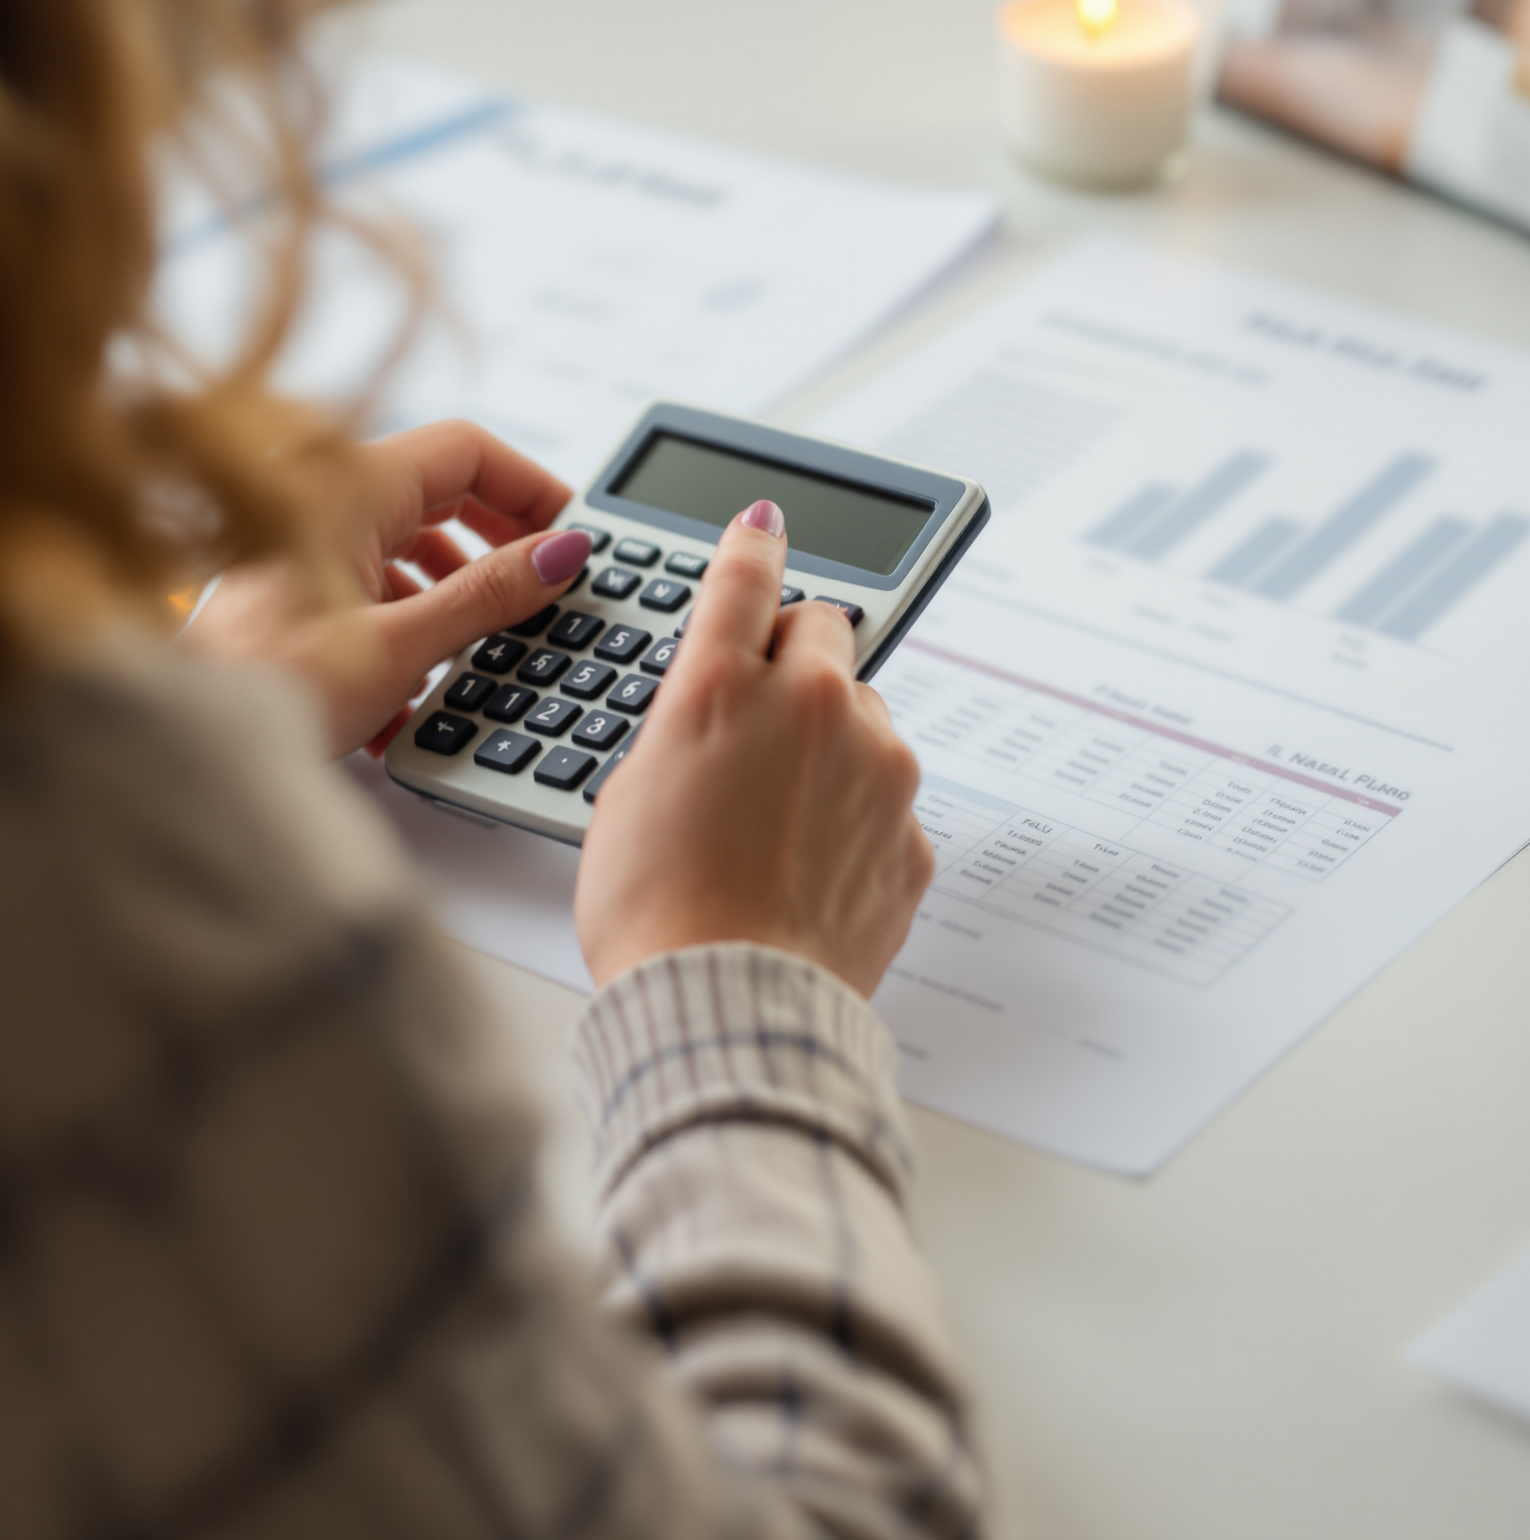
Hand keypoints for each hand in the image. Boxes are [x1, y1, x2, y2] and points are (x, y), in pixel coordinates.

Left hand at [187, 420, 585, 757]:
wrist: (185, 736)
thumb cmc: (266, 683)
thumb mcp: (402, 641)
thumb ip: (489, 593)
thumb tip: (560, 552)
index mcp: (351, 483)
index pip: (468, 449)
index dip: (529, 486)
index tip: (568, 534)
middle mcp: (326, 498)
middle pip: (443, 495)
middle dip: (497, 549)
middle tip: (541, 590)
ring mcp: (309, 542)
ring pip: (411, 547)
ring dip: (453, 597)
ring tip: (479, 651)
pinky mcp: (298, 588)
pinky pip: (376, 586)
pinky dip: (409, 626)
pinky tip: (418, 691)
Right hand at [574, 501, 931, 997]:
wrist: (727, 1012)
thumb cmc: (656, 912)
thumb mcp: (627, 789)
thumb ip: (682, 724)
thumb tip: (713, 712)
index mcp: (726, 686)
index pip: (748, 574)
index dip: (754, 543)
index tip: (765, 526)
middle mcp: (817, 708)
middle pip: (825, 634)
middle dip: (796, 656)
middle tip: (755, 715)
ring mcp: (880, 770)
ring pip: (865, 717)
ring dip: (830, 743)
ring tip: (771, 821)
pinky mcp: (912, 837)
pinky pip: (885, 800)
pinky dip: (854, 818)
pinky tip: (805, 867)